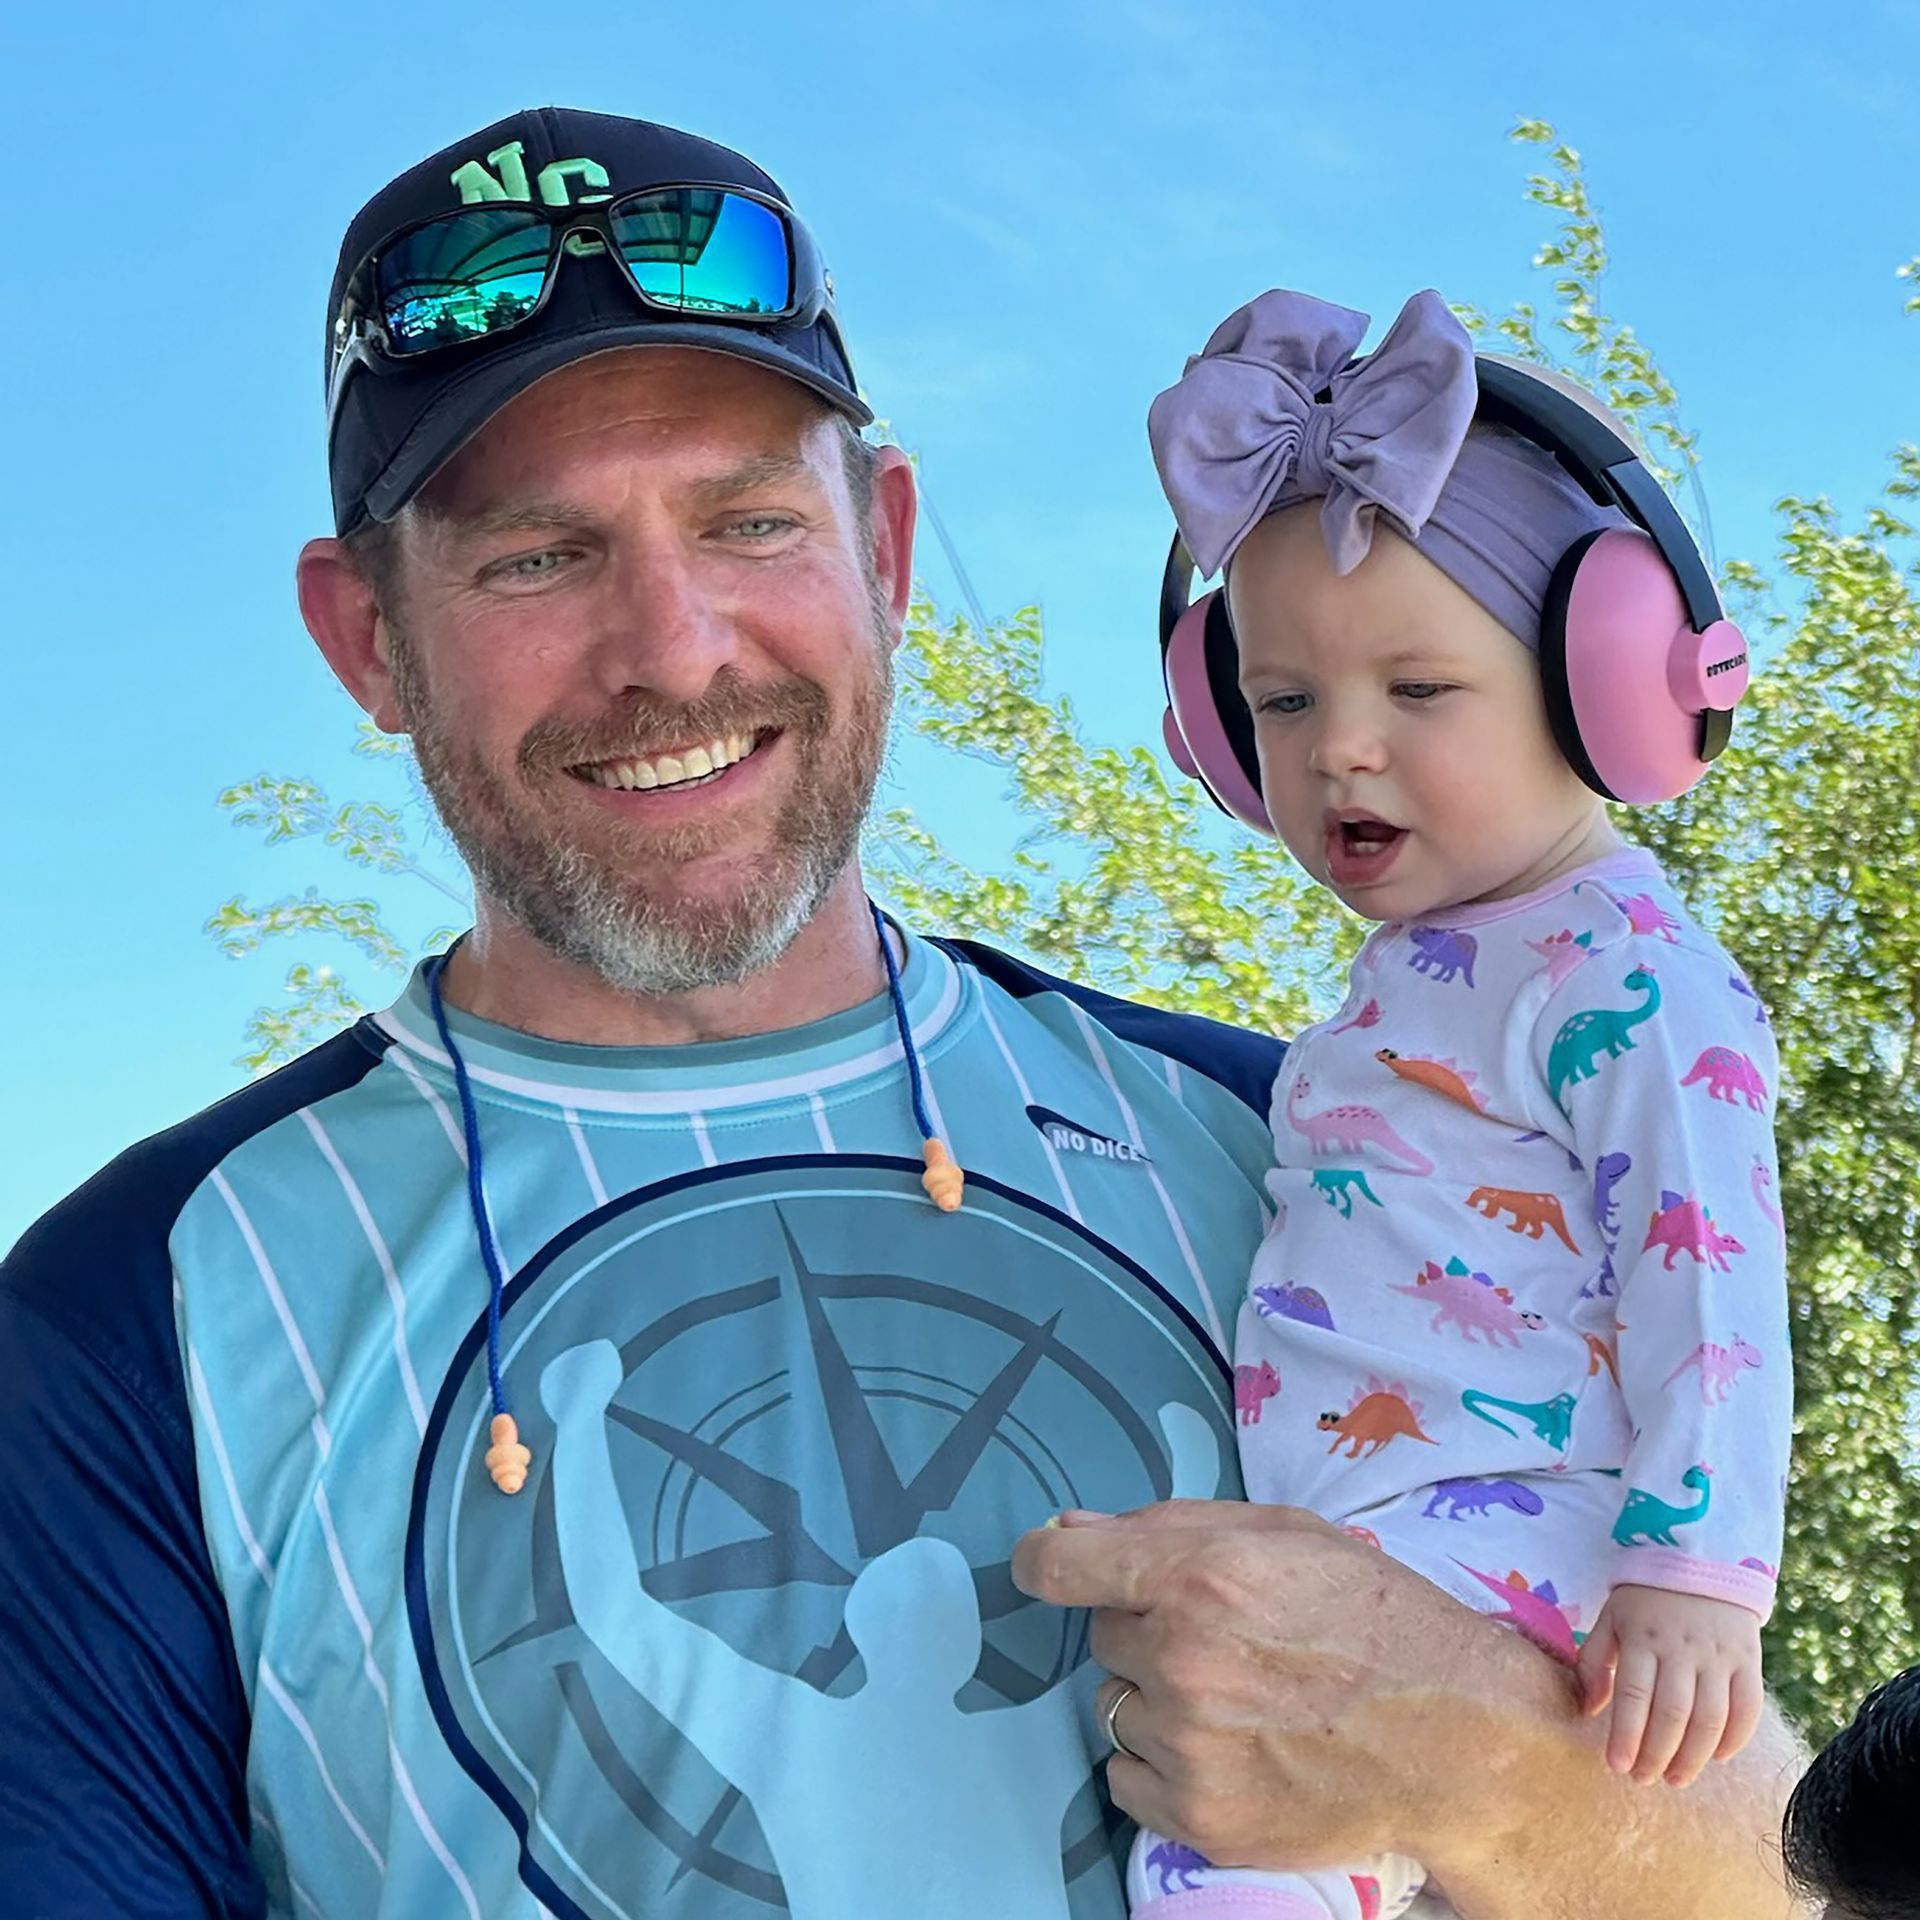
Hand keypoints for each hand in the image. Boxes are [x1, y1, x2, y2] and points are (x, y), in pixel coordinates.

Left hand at [1010, 1499, 1556, 1876]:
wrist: (1457, 1743)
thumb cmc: (1379, 1621)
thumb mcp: (1287, 1534)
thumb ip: (1169, 1523)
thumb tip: (1069, 1530)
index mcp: (1198, 1577)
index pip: (1058, 1566)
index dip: (1047, 1560)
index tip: (1052, 1565)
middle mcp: (1181, 1660)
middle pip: (1101, 1634)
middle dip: (1143, 1628)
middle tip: (1220, 1639)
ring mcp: (1187, 1746)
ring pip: (1114, 1706)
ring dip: (1155, 1698)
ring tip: (1237, 1699)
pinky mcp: (1198, 1817)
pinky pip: (1124, 1778)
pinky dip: (1159, 1764)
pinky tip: (1226, 1749)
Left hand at [1574, 1584, 1764, 1787]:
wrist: (1700, 1561)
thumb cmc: (1646, 1599)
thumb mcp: (1611, 1618)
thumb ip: (1595, 1661)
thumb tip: (1589, 1711)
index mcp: (1643, 1636)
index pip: (1634, 1695)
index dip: (1626, 1736)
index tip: (1617, 1766)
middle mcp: (1682, 1647)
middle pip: (1673, 1713)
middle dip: (1657, 1754)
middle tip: (1643, 1779)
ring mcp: (1719, 1655)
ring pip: (1710, 1718)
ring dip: (1693, 1757)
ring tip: (1675, 1778)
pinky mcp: (1748, 1660)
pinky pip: (1747, 1708)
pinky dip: (1734, 1739)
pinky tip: (1716, 1758)